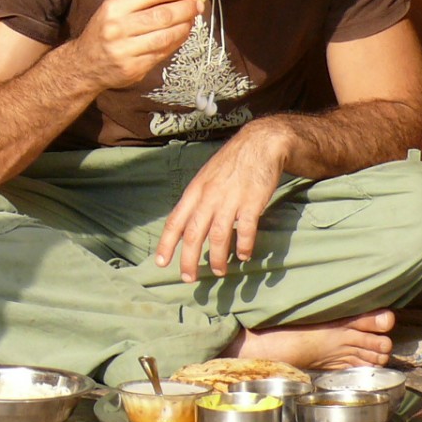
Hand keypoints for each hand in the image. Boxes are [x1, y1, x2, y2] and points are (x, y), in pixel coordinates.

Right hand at [68, 0, 199, 91]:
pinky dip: (176, 42)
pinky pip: (162, 53)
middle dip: (186, 8)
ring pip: (166, 36)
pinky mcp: (134, 68)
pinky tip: (182, 34)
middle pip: (163, 15)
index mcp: (113, 8)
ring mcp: (126, 51)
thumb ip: (141, 1)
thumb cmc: (103, 32)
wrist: (84, 65)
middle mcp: (118, 28)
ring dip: (185, 26)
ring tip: (192, 19)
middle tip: (198, 5)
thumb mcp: (113, 10)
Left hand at [154, 121, 288, 280]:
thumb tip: (187, 225)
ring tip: (218, 272)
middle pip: (193, 233)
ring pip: (218, 235)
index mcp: (195, 191)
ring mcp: (230, 199)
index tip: (161, 263)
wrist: (260, 144)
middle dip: (189, 259)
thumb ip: (197, 200)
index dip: (166, 243)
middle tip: (188, 278)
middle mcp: (209, 197)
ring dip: (216, 257)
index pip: (175, 220)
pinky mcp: (252, 201)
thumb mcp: (206, 177)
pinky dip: (244, 245)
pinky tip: (244, 256)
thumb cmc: (231, 163)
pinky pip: (246, 229)